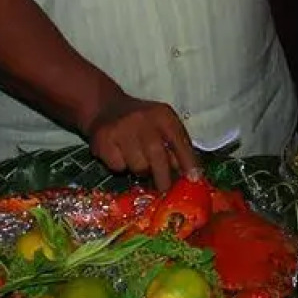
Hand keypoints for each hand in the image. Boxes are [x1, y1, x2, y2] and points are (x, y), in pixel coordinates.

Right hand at [85, 93, 201, 190]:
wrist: (105, 108)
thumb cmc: (142, 122)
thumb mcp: (162, 125)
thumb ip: (175, 145)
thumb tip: (187, 174)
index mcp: (163, 115)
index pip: (179, 141)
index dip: (188, 162)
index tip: (194, 179)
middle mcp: (143, 119)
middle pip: (157, 155)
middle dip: (163, 176)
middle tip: (164, 189)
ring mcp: (122, 129)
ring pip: (138, 165)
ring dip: (140, 170)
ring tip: (137, 159)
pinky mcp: (103, 140)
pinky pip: (118, 166)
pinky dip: (121, 166)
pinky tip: (120, 154)